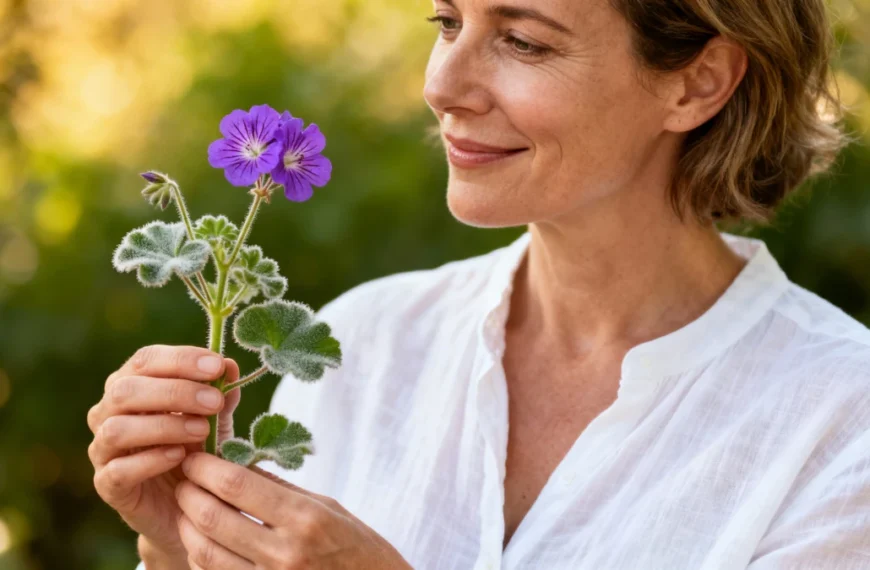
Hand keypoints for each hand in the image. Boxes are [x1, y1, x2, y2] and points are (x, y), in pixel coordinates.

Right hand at [87, 345, 241, 558]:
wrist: (190, 502)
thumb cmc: (197, 448)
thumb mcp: (214, 418)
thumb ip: (221, 393)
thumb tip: (229, 365)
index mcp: (131, 385)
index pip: (145, 360)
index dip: (180, 359)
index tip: (216, 367)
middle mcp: (107, 413)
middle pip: (126, 390)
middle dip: (175, 392)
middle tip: (214, 402)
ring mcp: (103, 450)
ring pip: (117, 429)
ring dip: (164, 426)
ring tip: (202, 431)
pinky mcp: (107, 485)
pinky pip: (118, 470)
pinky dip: (150, 461)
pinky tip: (179, 456)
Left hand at [175, 452, 413, 568]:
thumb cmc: (356, 544)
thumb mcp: (326, 506)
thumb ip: (280, 489)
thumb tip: (236, 466)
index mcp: (304, 518)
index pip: (236, 485)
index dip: (206, 467)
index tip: (194, 456)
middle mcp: (284, 552)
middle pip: (212, 517)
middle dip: (188, 492)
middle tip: (183, 477)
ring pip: (205, 551)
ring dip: (186, 525)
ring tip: (186, 506)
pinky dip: (200, 554)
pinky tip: (201, 538)